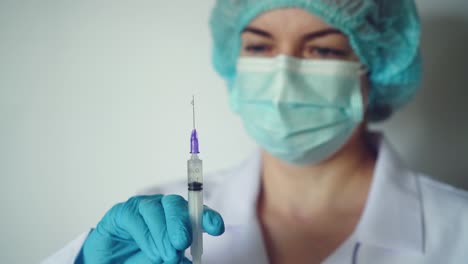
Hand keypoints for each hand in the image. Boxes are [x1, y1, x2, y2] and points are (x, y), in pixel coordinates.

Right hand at [78, 194, 224, 263]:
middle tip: (182, 244)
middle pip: (175, 204)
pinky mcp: (121, 213)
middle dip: (181, 223)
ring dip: (162, 233)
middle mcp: (161, 208)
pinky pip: (134, 217)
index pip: (196, 212)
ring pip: (155, 208)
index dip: (207, 217)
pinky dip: (145, 234)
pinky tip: (151, 250)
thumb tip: (188, 260)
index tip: (216, 228)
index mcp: (178, 218)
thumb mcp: (163, 261)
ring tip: (165, 254)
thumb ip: (176, 258)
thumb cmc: (139, 261)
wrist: (111, 263)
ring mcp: (141, 208)